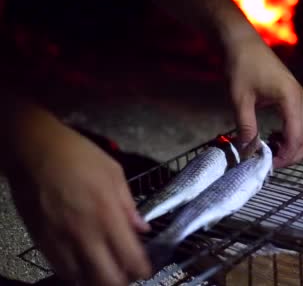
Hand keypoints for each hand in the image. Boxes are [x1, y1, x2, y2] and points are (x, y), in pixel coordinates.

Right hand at [6, 119, 151, 285]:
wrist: (34, 150)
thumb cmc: (78, 156)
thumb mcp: (114, 173)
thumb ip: (129, 205)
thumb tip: (142, 227)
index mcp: (108, 215)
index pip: (131, 257)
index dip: (142, 270)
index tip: (145, 269)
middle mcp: (86, 234)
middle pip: (107, 278)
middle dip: (121, 281)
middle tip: (126, 274)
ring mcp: (62, 241)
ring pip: (83, 279)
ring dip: (97, 279)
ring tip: (105, 270)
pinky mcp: (42, 242)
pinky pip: (61, 269)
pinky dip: (75, 273)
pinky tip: (83, 265)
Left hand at [226, 36, 302, 167]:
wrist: (242, 42)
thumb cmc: (241, 66)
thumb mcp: (239, 98)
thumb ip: (246, 126)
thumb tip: (247, 151)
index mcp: (291, 99)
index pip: (296, 137)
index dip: (284, 156)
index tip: (267, 165)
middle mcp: (301, 99)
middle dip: (294, 155)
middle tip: (271, 162)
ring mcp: (300, 98)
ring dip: (294, 146)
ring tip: (271, 150)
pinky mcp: (294, 97)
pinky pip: (301, 122)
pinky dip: (292, 135)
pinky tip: (273, 136)